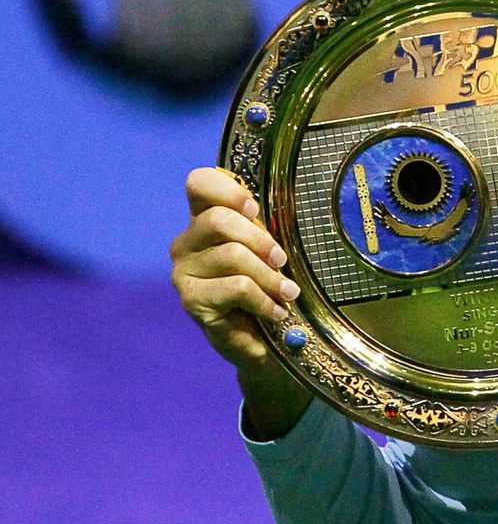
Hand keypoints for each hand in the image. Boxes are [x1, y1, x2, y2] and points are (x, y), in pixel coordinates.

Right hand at [170, 167, 310, 437]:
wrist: (264, 340)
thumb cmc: (267, 286)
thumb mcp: (268, 250)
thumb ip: (262, 227)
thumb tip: (269, 213)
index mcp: (205, 220)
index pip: (199, 183)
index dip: (227, 189)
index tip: (254, 208)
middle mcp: (187, 242)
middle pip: (218, 220)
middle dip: (259, 238)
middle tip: (281, 259)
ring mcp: (184, 272)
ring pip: (231, 256)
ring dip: (269, 275)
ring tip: (287, 292)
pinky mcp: (191, 301)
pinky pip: (236, 288)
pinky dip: (264, 299)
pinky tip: (276, 311)